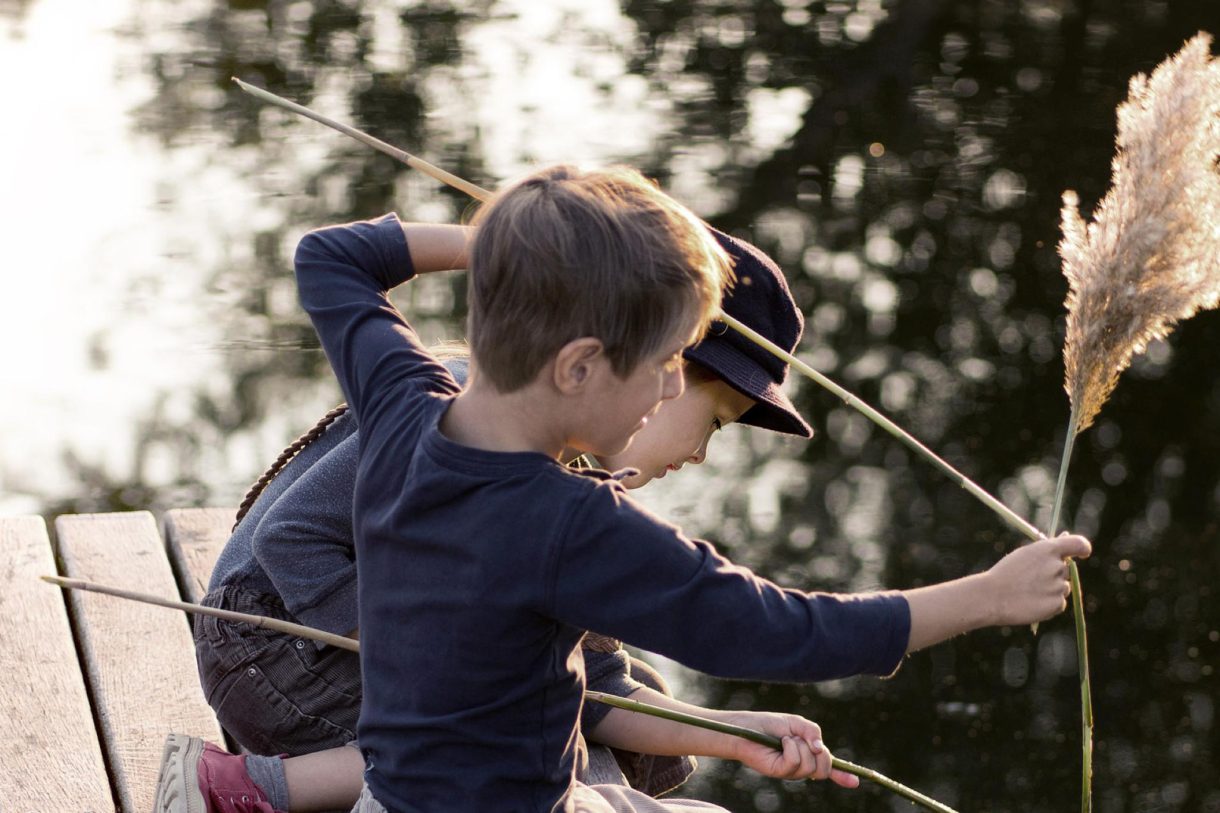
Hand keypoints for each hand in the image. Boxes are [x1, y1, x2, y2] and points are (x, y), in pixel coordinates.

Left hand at [724, 711, 858, 788]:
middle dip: (820, 753)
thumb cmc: (769, 725)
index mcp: (808, 755)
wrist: (747, 727)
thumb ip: (813, 732)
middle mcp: (801, 766)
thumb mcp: (796, 723)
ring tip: (785, 739)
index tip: (856, 781)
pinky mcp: (779, 772)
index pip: (828, 768)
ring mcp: (790, 771)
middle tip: (803, 740)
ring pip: (810, 764)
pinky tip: (781, 742)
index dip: (843, 776)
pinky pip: (795, 761)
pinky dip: (790, 746)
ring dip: (799, 745)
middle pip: (824, 768)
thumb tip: (820, 748)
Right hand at [984, 533, 1091, 625]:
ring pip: (1063, 587)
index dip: (1083, 548)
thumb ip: (1047, 550)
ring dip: (1051, 589)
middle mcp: (1057, 566)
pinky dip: (1049, 604)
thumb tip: (1065, 538)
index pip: (1079, 544)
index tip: (1082, 553)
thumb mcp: (1025, 554)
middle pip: (1066, 570)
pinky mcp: (1057, 604)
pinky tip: (1031, 602)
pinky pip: (1059, 603)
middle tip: (1032, 580)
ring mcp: (1059, 586)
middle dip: (1054, 573)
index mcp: (1048, 550)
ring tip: (1028, 592)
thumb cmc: (1006, 573)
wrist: (992, 597)